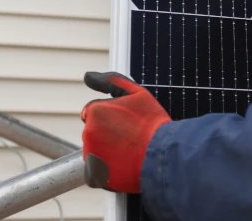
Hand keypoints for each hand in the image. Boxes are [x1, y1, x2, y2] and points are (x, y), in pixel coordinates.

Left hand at [80, 71, 171, 192]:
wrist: (163, 156)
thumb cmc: (152, 123)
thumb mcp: (136, 93)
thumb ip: (109, 81)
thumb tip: (87, 76)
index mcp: (95, 111)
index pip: (95, 112)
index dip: (113, 117)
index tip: (128, 124)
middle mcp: (88, 132)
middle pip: (94, 131)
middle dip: (108, 133)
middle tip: (130, 138)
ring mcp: (89, 154)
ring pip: (95, 150)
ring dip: (107, 151)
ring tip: (129, 152)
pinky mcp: (93, 174)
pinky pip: (95, 170)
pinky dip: (106, 169)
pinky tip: (123, 165)